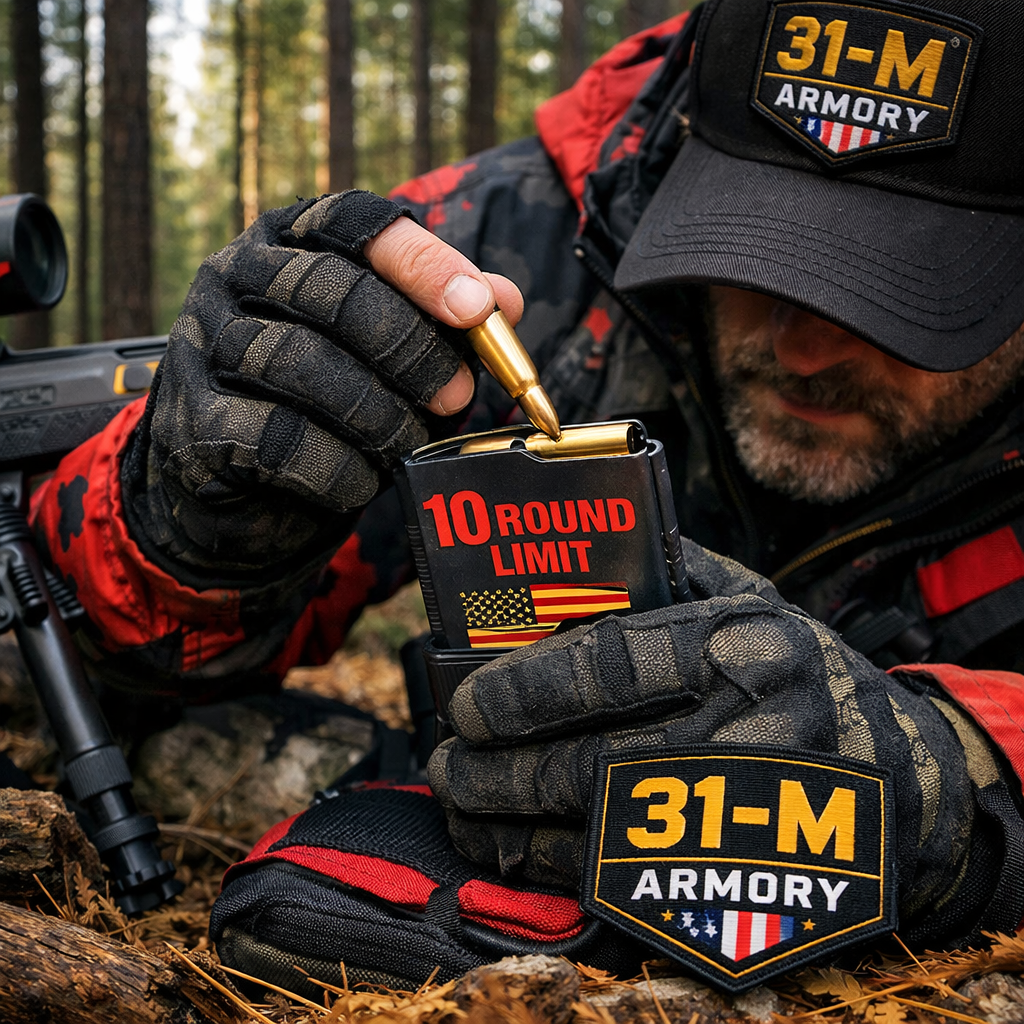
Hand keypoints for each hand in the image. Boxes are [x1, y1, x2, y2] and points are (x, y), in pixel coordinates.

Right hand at [124, 191, 522, 574]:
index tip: (478, 310)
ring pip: (302, 363)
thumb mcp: (385, 348)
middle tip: (457, 396)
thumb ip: (440, 318)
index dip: (424, 263)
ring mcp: (205, 343)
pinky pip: (275, 438)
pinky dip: (335, 466)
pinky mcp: (194, 418)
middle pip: (334, 294)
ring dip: (377, 413)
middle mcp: (236, 275)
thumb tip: (505, 299)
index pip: (357, 224)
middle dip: (411, 351)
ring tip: (408, 441)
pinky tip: (360, 478)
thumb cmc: (324, 395)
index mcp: (290, 240)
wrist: (239, 477)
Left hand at [428, 539, 1021, 944]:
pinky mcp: (740, 879)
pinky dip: (547, 865)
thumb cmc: (804, 675)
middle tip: (447, 754)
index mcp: (744, 648)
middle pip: (592, 761)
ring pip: (595, 832)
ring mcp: (745, 819)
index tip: (470, 702)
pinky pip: (620, 884)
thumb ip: (673, 572)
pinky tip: (506, 843)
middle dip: (499, 766)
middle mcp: (749, 732)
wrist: (900, 777)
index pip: (614, 666)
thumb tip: (573, 549)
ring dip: (507, 820)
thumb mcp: (756, 603)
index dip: (528, 688)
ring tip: (459, 794)